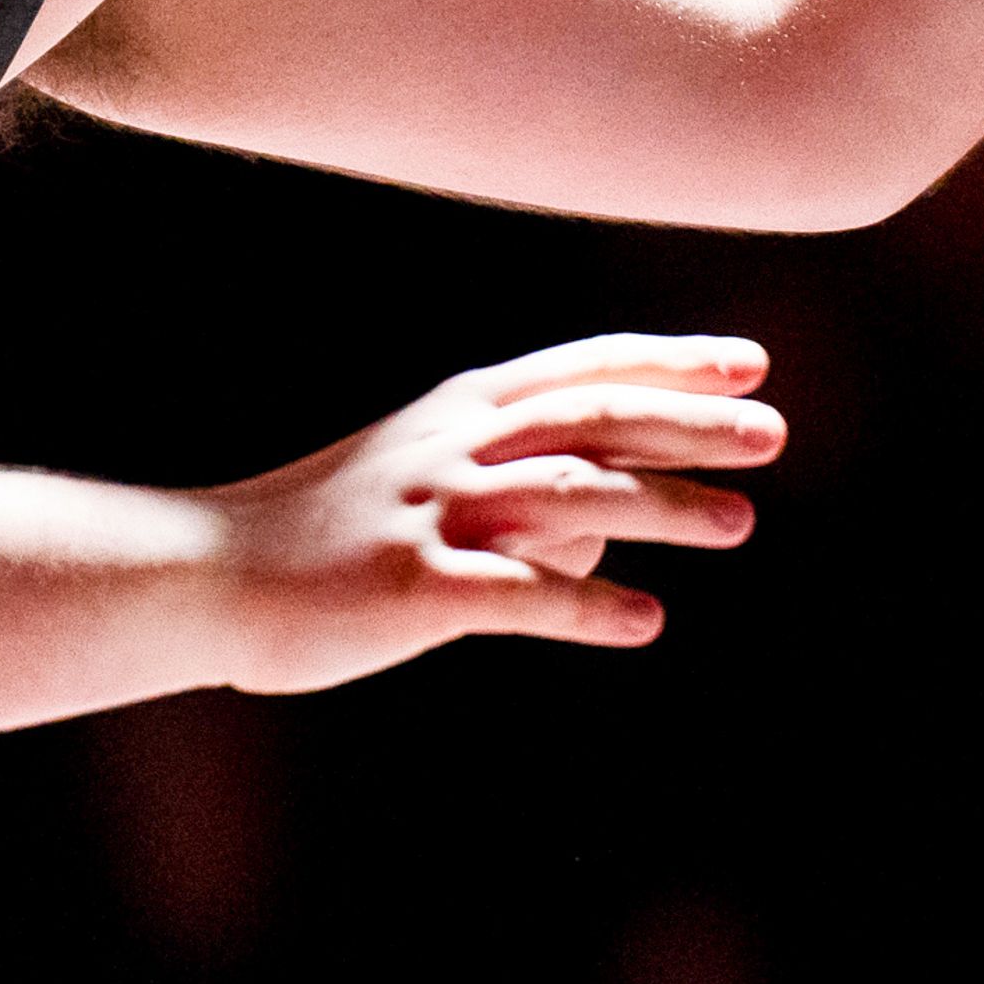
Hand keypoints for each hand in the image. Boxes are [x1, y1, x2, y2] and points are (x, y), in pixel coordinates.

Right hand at [203, 331, 779, 693]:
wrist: (210, 577)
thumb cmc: (329, 536)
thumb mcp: (428, 486)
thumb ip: (522, 496)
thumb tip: (611, 531)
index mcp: (463, 410)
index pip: (586, 369)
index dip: (672, 361)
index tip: (753, 362)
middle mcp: (455, 445)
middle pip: (593, 416)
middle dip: (689, 421)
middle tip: (772, 434)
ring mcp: (432, 511)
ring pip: (569, 492)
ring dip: (661, 505)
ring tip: (740, 525)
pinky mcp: (411, 586)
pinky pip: (514, 594)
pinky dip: (585, 604)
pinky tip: (645, 621)